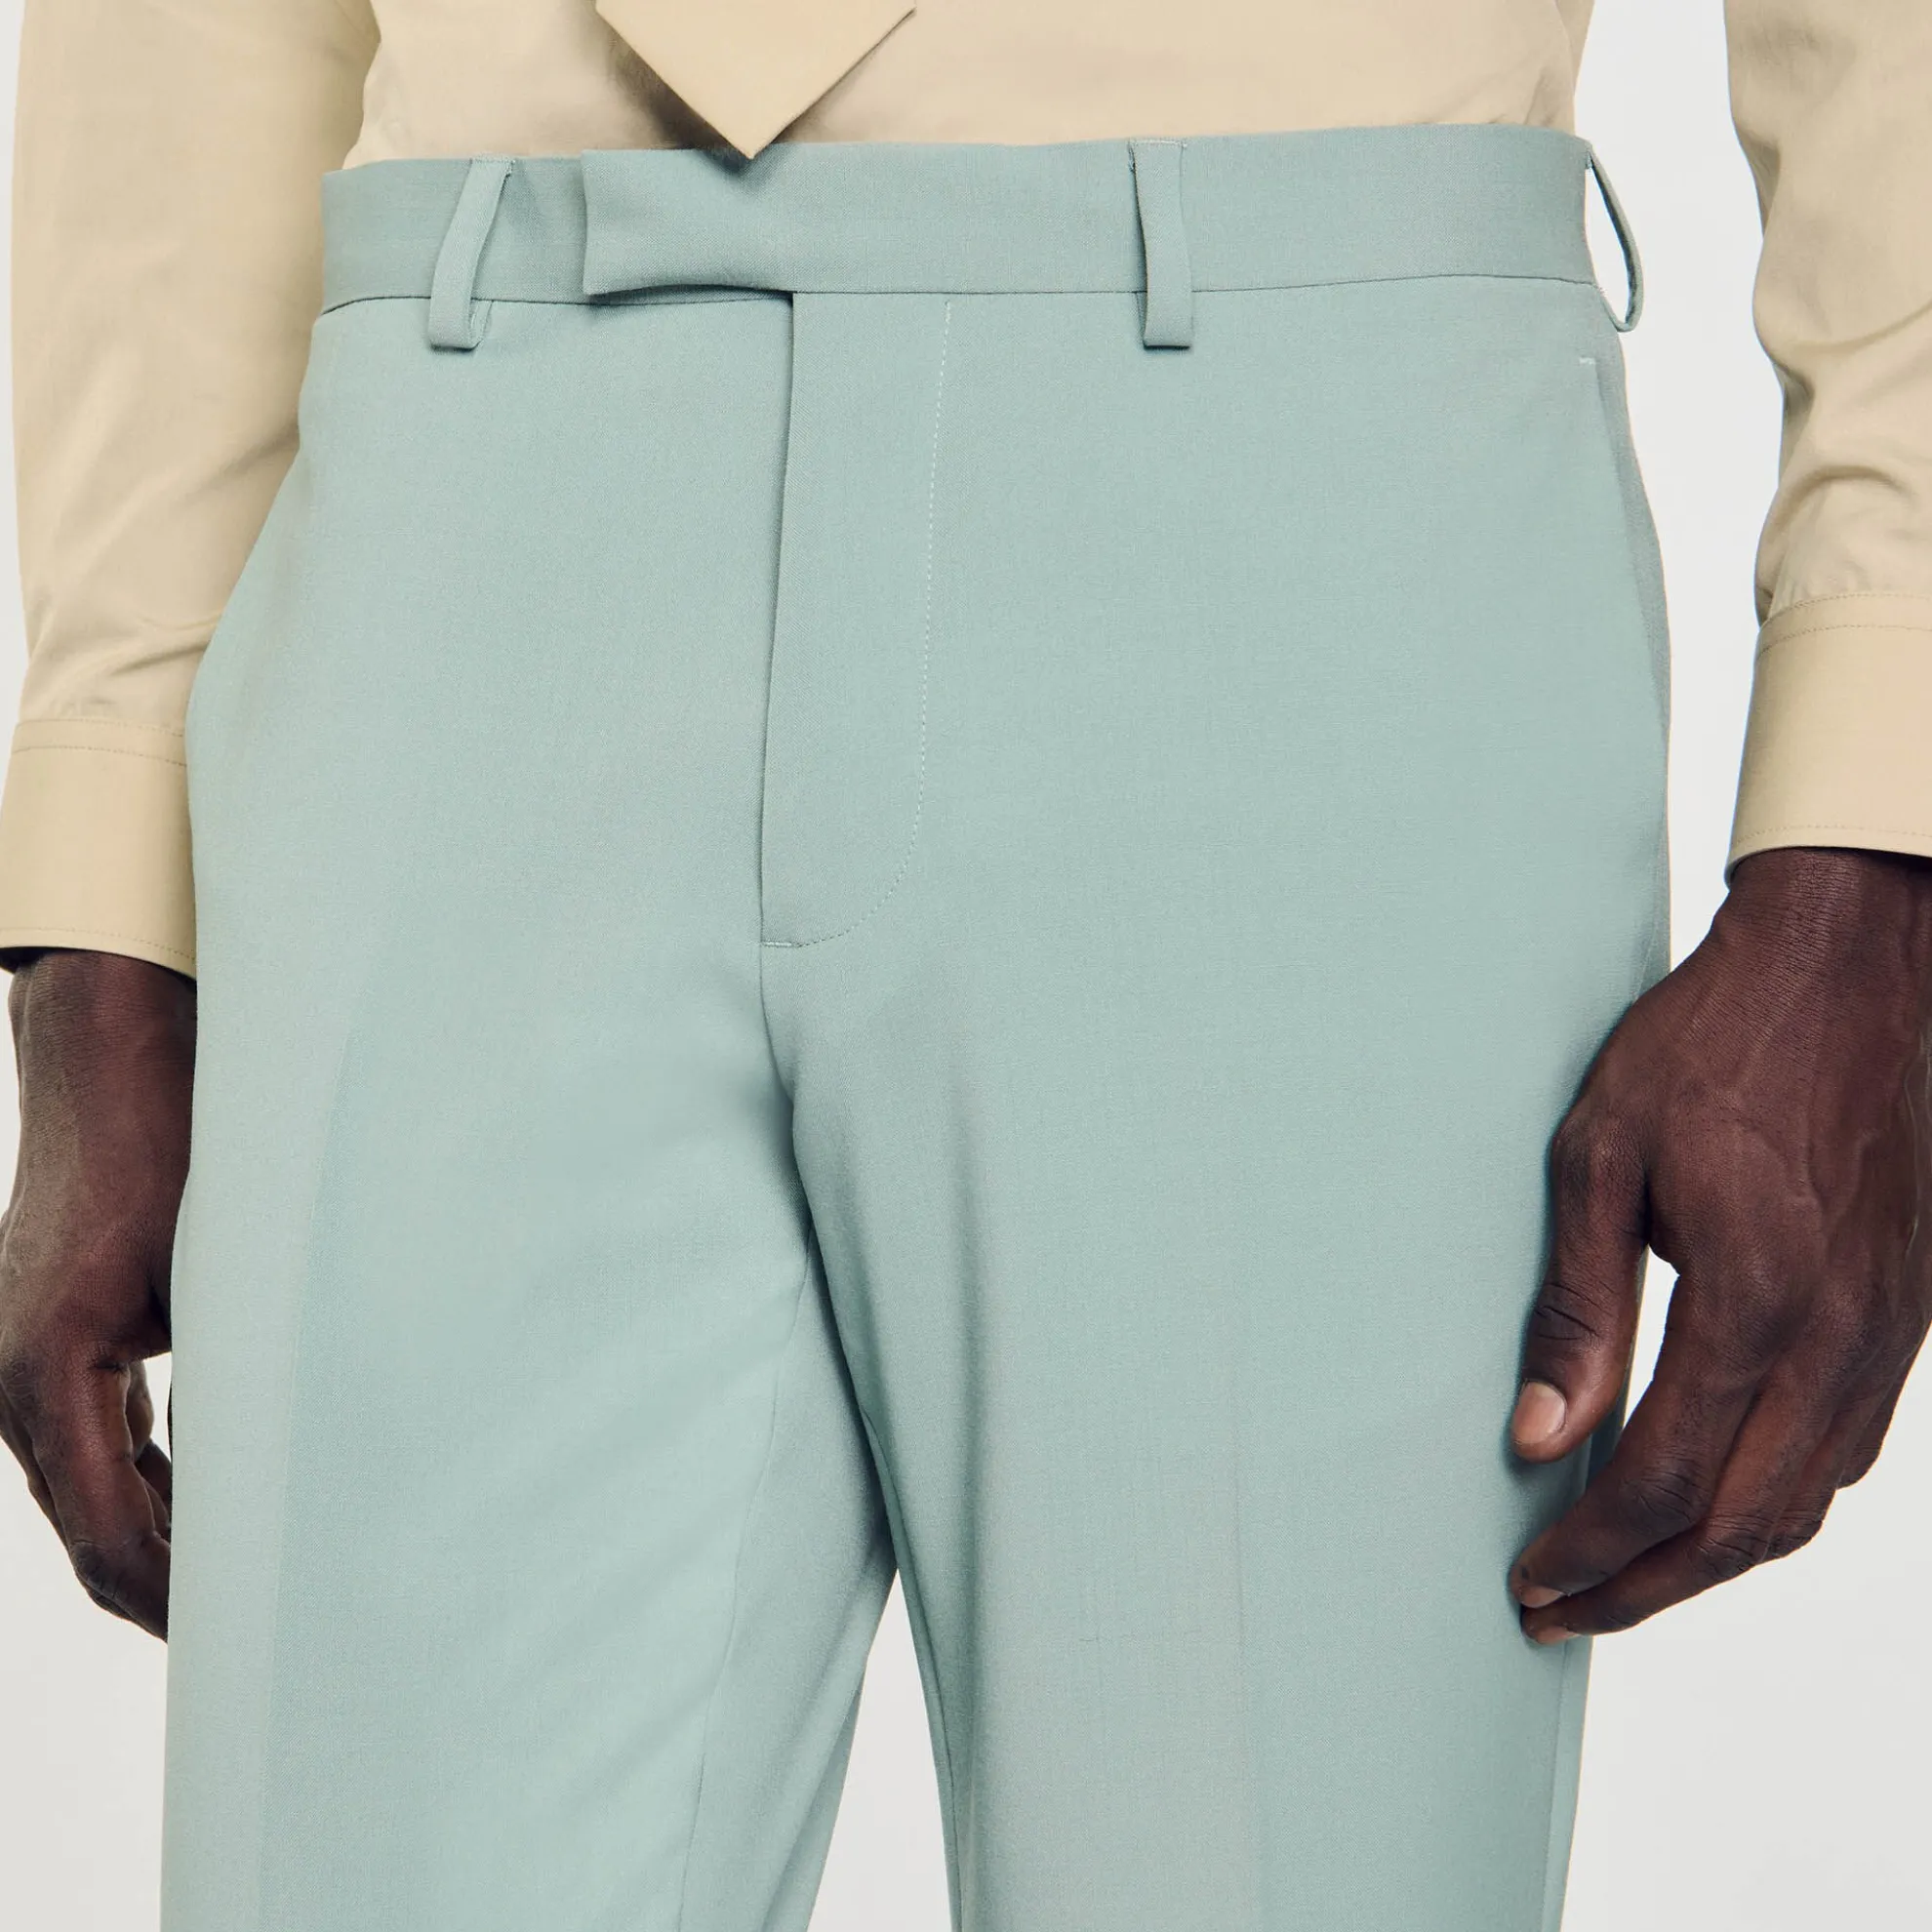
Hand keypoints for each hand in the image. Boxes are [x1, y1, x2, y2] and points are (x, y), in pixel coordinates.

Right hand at [0, 950, 193, 1638]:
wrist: (106, 1064)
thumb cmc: (165, 1149)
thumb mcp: (215, 1268)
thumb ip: (235, 1373)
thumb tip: (297, 1463)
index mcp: (48, 1374)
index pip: (111, 1532)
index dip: (177, 1595)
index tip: (241, 1632)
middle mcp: (18, 1385)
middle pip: (92, 1532)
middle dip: (167, 1588)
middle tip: (256, 1632)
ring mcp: (26, 1368)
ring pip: (91, 1494)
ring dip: (160, 1541)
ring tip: (245, 1584)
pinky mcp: (53, 1347)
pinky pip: (94, 1444)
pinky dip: (148, 1483)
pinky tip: (213, 1504)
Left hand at [1509, 845, 1931, 1640]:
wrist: (1849, 973)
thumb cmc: (1713, 1046)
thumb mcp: (1600, 1156)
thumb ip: (1577, 1306)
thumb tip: (1543, 1434)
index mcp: (1756, 1298)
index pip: (1665, 1478)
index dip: (1593, 1549)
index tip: (1531, 1582)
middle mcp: (1839, 1339)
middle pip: (1743, 1524)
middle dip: (1645, 1587)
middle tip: (1561, 1613)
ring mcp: (1887, 1336)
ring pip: (1803, 1504)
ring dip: (1710, 1562)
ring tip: (1624, 1581)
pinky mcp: (1904, 1320)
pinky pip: (1845, 1453)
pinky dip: (1773, 1505)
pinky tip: (1714, 1505)